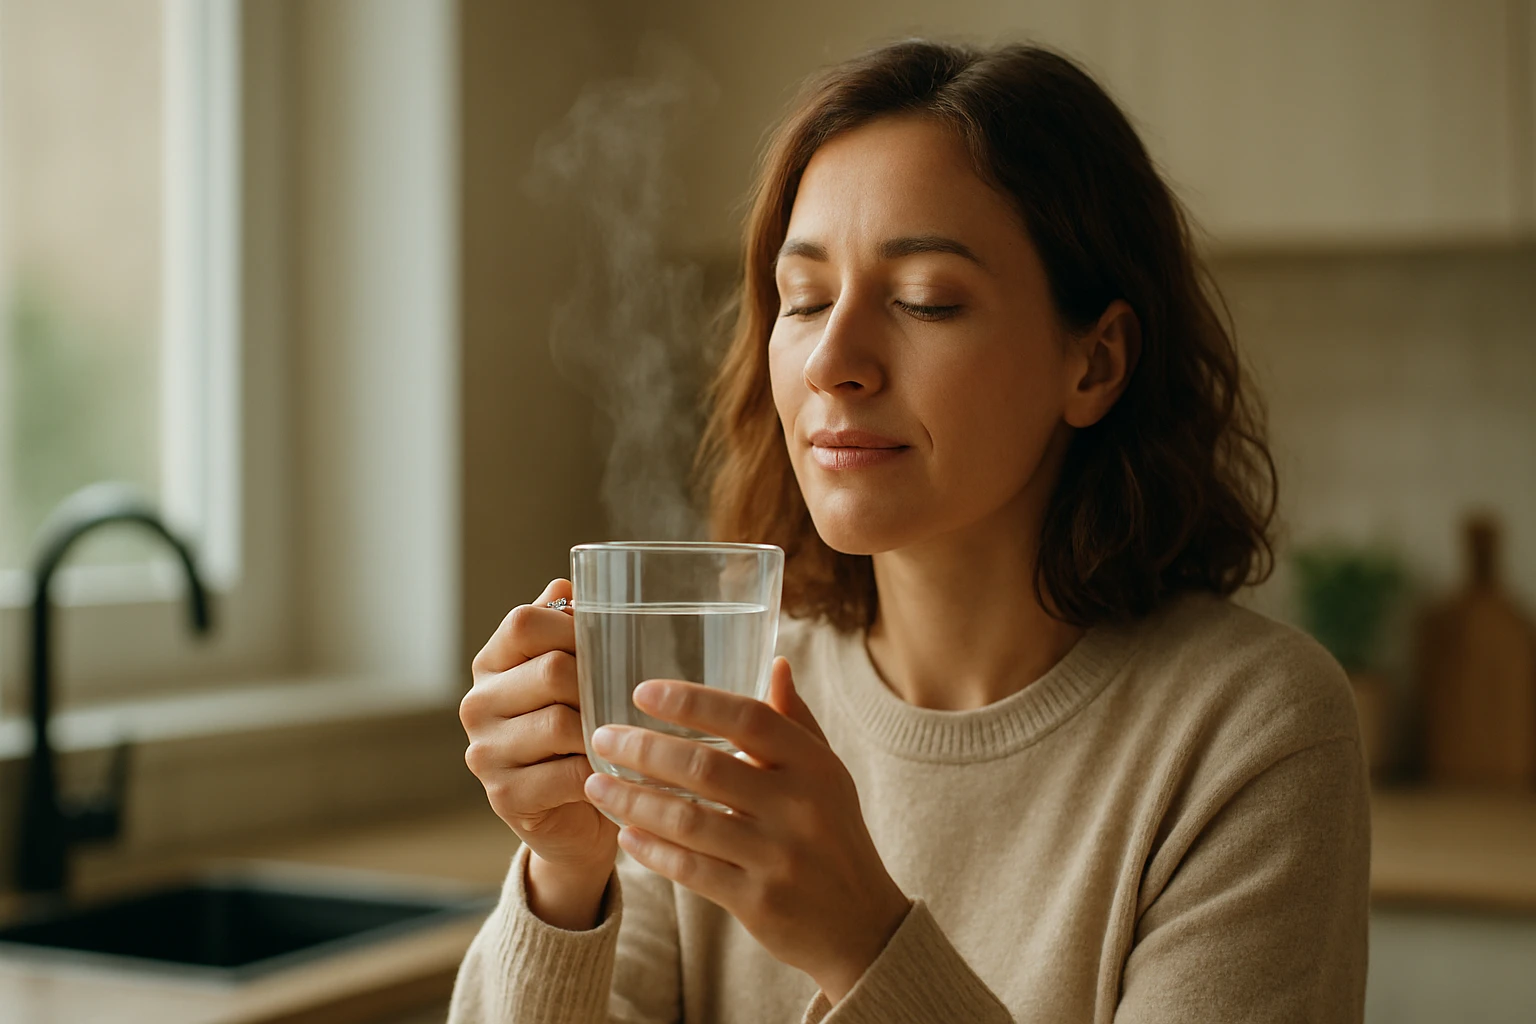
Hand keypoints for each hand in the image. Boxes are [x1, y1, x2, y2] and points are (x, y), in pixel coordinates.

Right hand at [461, 578, 617, 876]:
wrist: (574, 818)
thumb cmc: (579, 733)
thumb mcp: (572, 677)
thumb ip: (566, 629)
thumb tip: (568, 582)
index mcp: (492, 664)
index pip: (525, 622)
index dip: (573, 628)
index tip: (607, 647)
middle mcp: (477, 705)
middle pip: (551, 670)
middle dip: (597, 685)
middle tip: (624, 700)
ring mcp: (485, 754)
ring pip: (560, 723)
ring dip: (601, 730)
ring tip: (623, 735)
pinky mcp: (505, 798)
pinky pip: (567, 774)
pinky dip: (598, 771)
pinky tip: (613, 771)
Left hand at [582, 657, 911, 1003]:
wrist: (862, 924)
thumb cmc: (835, 835)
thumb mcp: (828, 775)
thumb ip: (796, 722)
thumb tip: (776, 662)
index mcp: (814, 766)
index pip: (749, 718)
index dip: (693, 701)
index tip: (644, 692)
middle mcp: (798, 807)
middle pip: (706, 767)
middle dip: (643, 749)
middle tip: (602, 736)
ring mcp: (777, 857)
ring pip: (687, 820)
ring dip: (633, 799)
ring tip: (596, 783)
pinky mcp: (757, 901)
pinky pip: (690, 869)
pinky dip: (652, 849)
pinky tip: (626, 833)